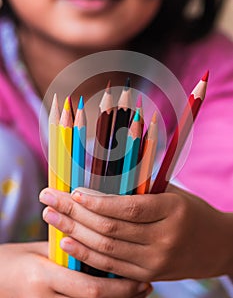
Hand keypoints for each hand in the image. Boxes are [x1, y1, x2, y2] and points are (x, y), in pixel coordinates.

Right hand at [0, 241, 151, 296]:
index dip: (119, 287)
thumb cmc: (12, 261)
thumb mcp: (38, 250)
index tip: (140, 278)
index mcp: (43, 276)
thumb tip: (97, 244)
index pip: (88, 287)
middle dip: (123, 296)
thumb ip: (66, 249)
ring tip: (136, 292)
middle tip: (145, 287)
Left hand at [40, 186, 232, 281]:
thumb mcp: (172, 193)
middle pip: (110, 228)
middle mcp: (165, 238)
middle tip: (49, 199)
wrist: (219, 246)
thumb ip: (141, 189)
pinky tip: (68, 244)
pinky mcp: (150, 275)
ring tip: (51, 218)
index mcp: (172, 210)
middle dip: (74, 213)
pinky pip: (111, 267)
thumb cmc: (192, 211)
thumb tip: (103, 180)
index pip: (128, 208)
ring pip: (106, 249)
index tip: (73, 191)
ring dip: (74, 233)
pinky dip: (87, 255)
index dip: (97, 201)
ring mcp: (157, 262)